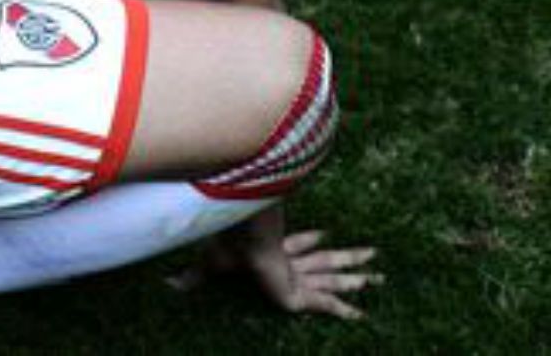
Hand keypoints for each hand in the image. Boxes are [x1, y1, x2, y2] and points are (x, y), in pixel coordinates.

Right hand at [171, 229, 381, 320]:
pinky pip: (323, 305)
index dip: (310, 241)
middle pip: (325, 260)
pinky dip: (341, 312)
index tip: (328, 234)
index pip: (297, 245)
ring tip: (382, 275)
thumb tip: (168, 284)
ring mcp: (299, 273)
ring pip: (334, 276)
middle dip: (347, 260)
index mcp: (273, 251)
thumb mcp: (206, 266)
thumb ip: (193, 278)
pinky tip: (361, 317)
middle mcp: (292, 260)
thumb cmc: (223, 248)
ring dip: (357, 277)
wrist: (239, 240)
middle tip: (373, 257)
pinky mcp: (299, 291)